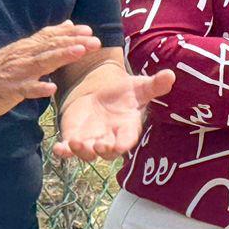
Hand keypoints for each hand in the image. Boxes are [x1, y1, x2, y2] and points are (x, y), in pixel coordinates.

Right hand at [0, 22, 101, 118]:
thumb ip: (45, 40)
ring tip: (80, 53)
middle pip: (51, 47)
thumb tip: (68, 24)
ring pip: (41, 63)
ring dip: (61, 57)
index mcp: (27, 48)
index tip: (89, 30)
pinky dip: (37, 88)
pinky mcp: (8, 89)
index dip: (71, 34)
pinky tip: (51, 88)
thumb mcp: (22, 52)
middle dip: (74, 43)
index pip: (51, 37)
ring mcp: (16, 72)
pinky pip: (25, 89)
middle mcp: (23, 56)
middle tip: (94, 41)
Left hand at [53, 66, 174, 161]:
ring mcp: (91, 140)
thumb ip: (154, 85)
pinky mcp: (74, 137)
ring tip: (75, 143)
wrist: (100, 93)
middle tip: (98, 146)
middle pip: (107, 151)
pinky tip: (57, 149)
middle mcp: (110, 138)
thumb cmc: (123, 93)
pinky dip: (63, 151)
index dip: (124, 143)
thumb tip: (171, 75)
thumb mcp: (139, 86)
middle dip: (103, 150)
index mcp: (127, 127)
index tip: (120, 145)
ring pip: (86, 153)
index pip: (127, 138)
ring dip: (81, 151)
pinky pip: (68, 149)